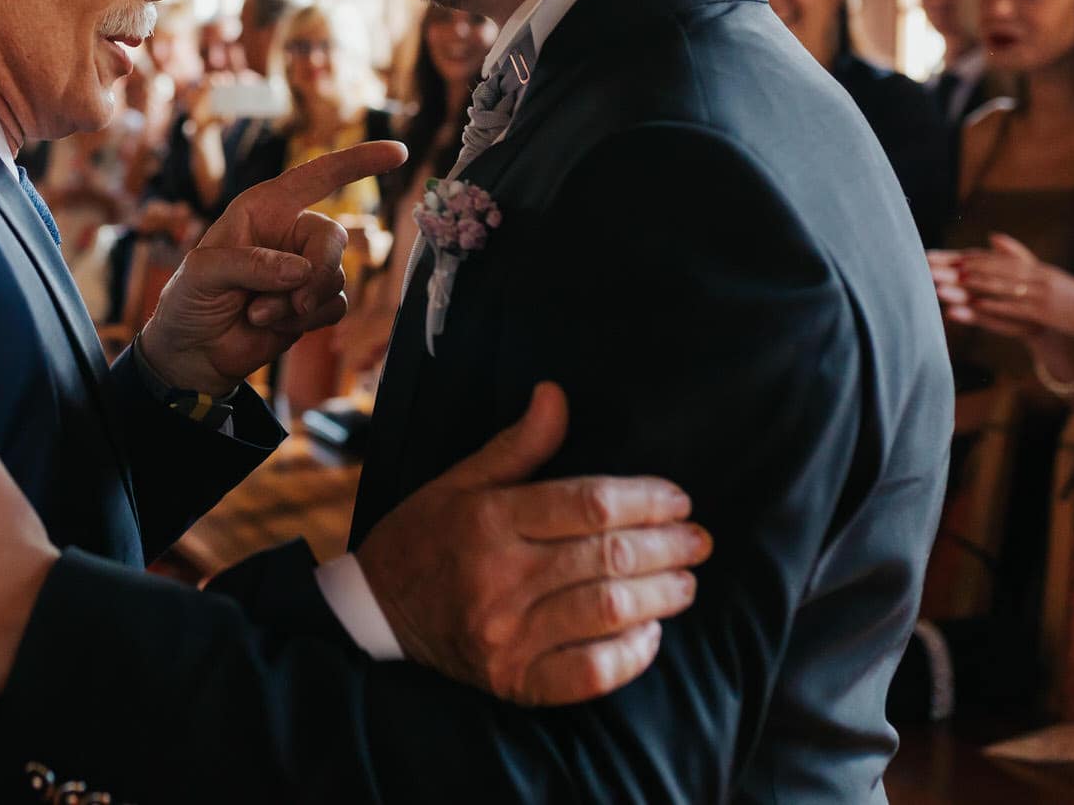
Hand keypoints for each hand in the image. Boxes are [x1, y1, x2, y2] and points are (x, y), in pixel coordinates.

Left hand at [140, 141, 406, 393]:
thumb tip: (301, 270)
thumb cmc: (189, 300)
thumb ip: (250, 265)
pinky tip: (271, 326)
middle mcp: (289, 233)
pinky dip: (306, 320)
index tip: (397, 152)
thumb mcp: (203, 273)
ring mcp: (303, 269)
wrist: (193, 351)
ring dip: (298, 304)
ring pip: (334, 278)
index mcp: (264, 208)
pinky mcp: (313, 302)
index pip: (317, 176)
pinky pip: (334, 305)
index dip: (357, 162)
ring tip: (255, 314)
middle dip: (319, 271)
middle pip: (334, 238)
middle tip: (295, 300)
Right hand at [358, 382, 710, 705]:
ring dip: (660, 596)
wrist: (376, 612)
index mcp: (487, 518)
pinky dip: (630, 655)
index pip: (588, 504)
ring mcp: (505, 633)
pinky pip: (588, 672)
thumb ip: (516, 446)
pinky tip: (649, 634)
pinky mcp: (511, 679)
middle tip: (697, 541)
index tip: (678, 500)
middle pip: (606, 556)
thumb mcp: (459, 481)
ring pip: (607, 611)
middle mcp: (497, 575)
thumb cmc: (424, 536)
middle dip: (666, 547)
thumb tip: (556, 394)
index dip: (645, 500)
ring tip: (685, 583)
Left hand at [930, 235, 1073, 339]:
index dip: (966, 258)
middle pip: (991, 270)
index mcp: (1037, 269)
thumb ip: (1021, 260)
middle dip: (958, 269)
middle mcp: (1037, 277)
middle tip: (930, 267)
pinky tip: (972, 306)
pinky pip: (1013, 308)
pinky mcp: (1045, 313)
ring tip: (942, 284)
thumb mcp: (1049, 278)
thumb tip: (992, 235)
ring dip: (968, 286)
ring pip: (998, 287)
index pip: (995, 260)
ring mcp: (1041, 294)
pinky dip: (991, 306)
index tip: (939, 256)